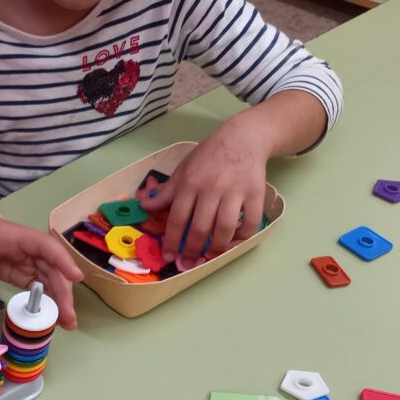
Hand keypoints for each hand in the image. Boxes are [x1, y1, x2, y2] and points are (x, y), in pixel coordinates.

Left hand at [0, 210, 83, 328]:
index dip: (63, 260)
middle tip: (69, 318)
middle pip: (53, 268)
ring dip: (59, 300)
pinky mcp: (21, 272)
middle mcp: (28, 248)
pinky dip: (46, 301)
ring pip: (50, 279)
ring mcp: (27, 261)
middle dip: (63, 292)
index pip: (46, 246)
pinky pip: (39, 286)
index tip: (76, 277)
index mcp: (17, 237)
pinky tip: (51, 317)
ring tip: (66, 323)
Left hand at [143, 114, 273, 258]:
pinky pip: (250, 222)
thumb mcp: (183, 169)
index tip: (169, 256)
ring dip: (216, 248)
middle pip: (200, 228)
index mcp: (190, 183)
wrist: (243, 137)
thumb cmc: (209, 155)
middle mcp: (212, 189)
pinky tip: (234, 241)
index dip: (172, 241)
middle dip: (192, 250)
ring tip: (210, 255)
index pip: (178, 218)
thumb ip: (167, 192)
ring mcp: (235, 192)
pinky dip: (243, 237)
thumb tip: (143, 206)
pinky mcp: (256, 193)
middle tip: (189, 262)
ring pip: (224, 229)